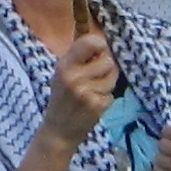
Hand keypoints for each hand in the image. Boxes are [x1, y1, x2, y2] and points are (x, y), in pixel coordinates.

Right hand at [42, 23, 123, 137]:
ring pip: (113, 77)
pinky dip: (106, 98)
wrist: (58, 130)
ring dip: (107, 84)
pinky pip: (112, 93)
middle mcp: (74, 76)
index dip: (100, 45)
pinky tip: (94, 104)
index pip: (90, 42)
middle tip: (94, 78)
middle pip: (108, 61)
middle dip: (106, 69)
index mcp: (64, 66)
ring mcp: (86, 91)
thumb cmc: (62, 99)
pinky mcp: (97, 104)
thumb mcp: (62, 75)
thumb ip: (78, 58)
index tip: (99, 52)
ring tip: (93, 92)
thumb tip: (100, 40)